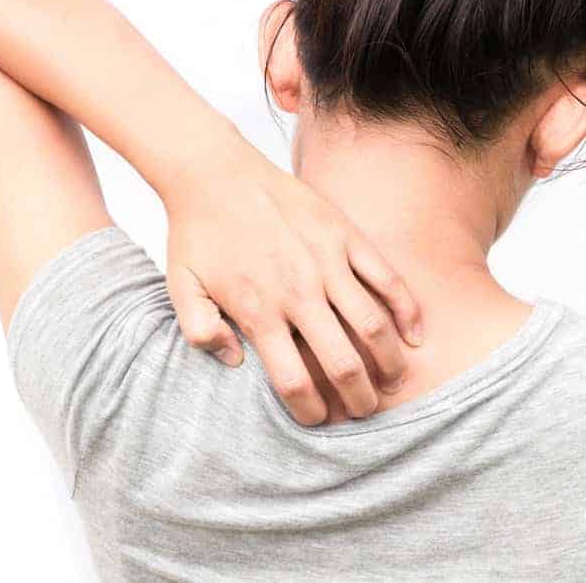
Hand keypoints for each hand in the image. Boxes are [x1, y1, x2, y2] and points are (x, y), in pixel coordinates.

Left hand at [163, 142, 421, 425]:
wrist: (213, 173)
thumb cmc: (196, 234)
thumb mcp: (180, 287)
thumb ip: (200, 331)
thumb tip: (236, 363)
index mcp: (259, 311)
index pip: (294, 381)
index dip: (310, 410)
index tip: (316, 419)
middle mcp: (298, 292)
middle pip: (343, 363)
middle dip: (359, 400)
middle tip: (364, 412)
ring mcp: (327, 262)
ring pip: (374, 326)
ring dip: (389, 363)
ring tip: (392, 383)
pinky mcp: (345, 235)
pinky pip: (387, 278)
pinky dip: (407, 310)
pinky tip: (414, 335)